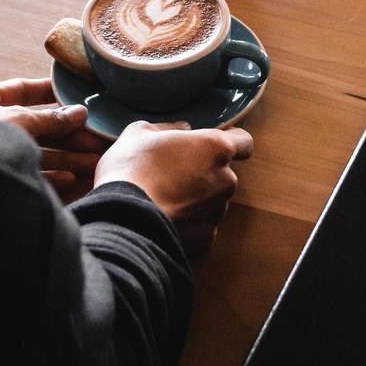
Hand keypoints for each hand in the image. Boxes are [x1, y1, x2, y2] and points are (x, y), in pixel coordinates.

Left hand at [0, 78, 107, 203]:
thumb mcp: (16, 120)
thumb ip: (49, 119)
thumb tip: (80, 112)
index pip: (20, 91)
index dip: (49, 92)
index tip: (76, 93)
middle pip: (34, 127)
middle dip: (67, 134)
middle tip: (97, 138)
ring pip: (34, 154)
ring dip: (66, 157)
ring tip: (94, 160)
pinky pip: (27, 177)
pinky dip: (51, 177)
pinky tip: (73, 178)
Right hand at [94, 120, 251, 255]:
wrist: (121, 221)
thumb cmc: (130, 171)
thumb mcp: (139, 134)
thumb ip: (168, 128)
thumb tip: (182, 128)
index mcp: (215, 148)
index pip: (244, 142)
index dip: (231, 141)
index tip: (212, 145)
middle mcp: (225, 180)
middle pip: (224, 173)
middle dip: (205, 172)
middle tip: (173, 173)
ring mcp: (218, 211)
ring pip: (213, 200)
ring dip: (197, 198)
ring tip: (164, 197)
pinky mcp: (207, 238)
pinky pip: (202, 224)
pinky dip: (189, 221)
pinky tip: (165, 217)